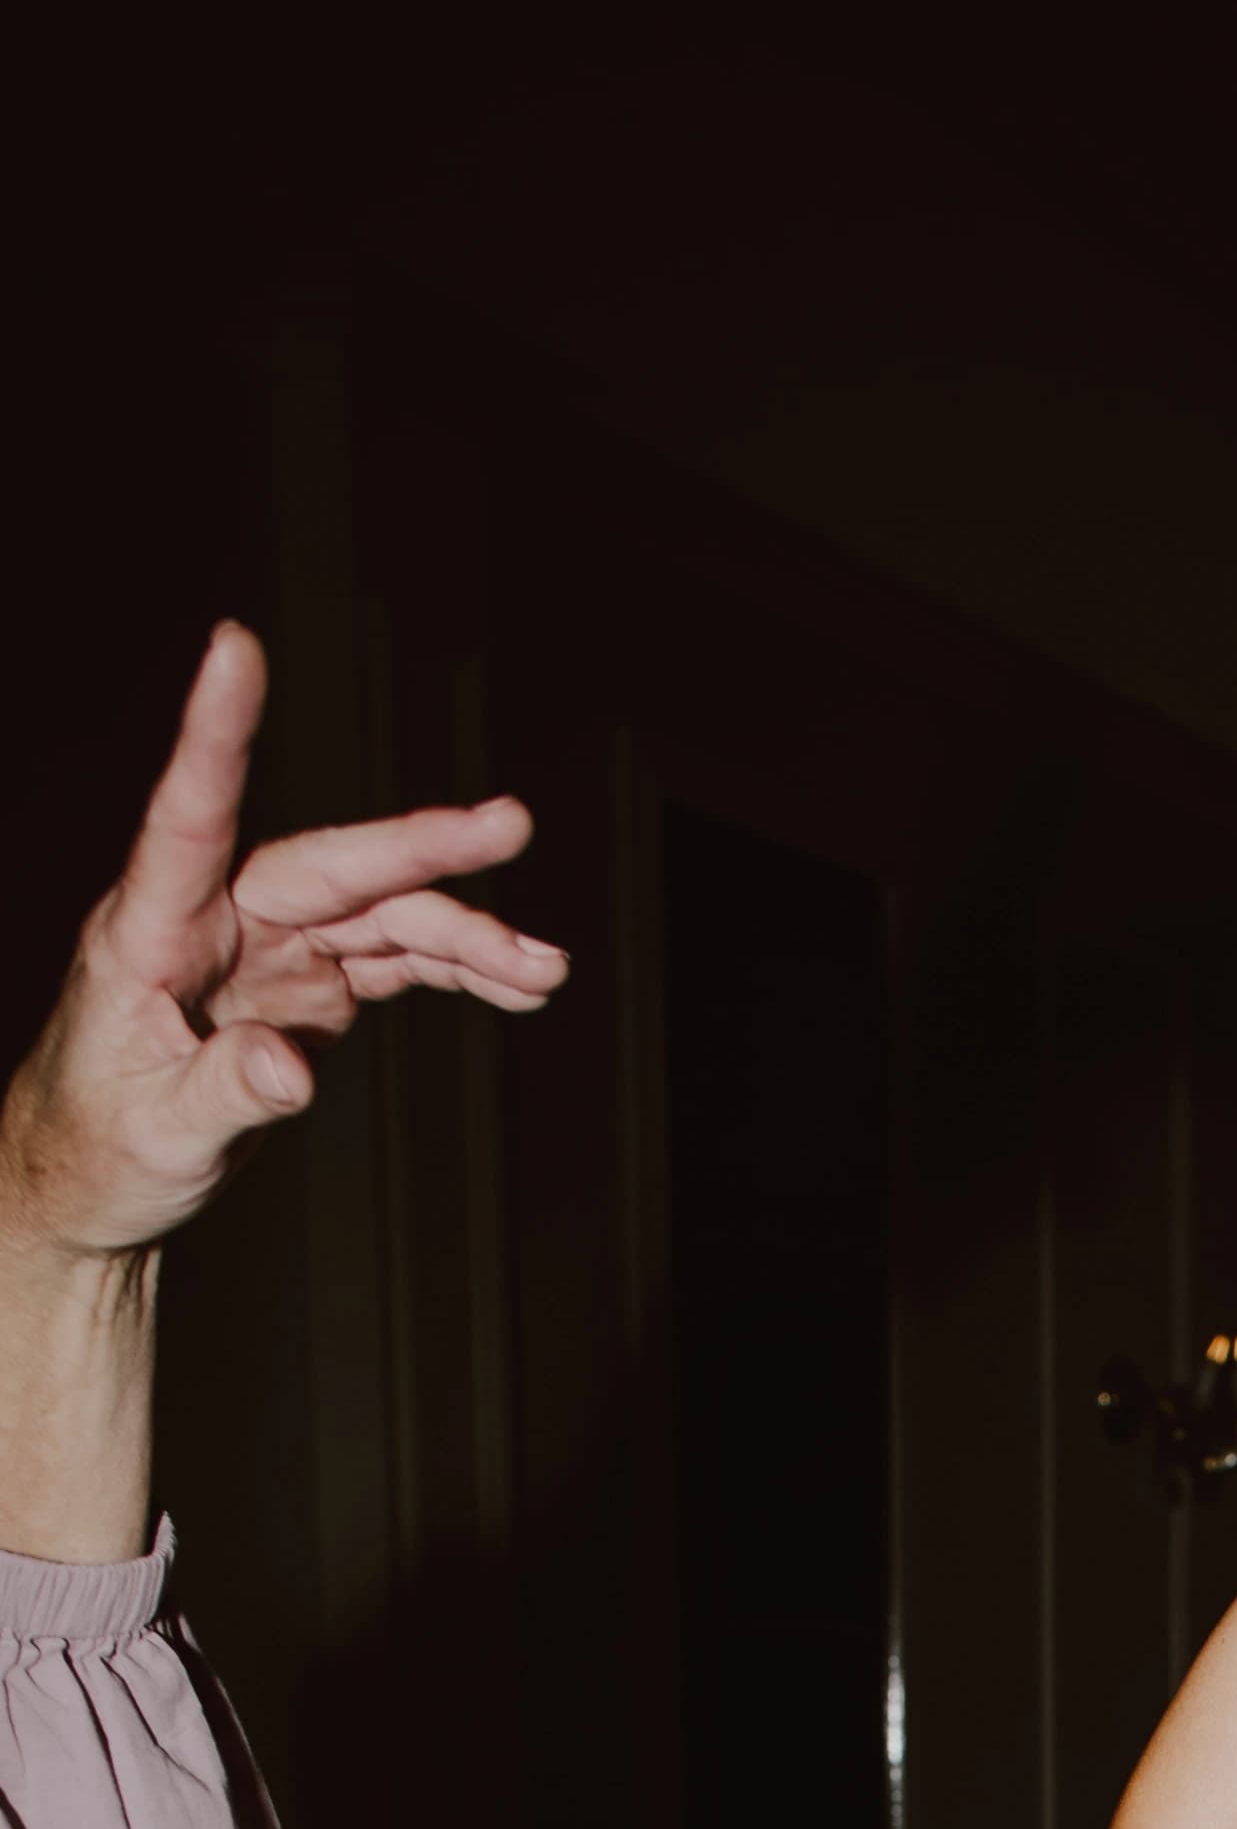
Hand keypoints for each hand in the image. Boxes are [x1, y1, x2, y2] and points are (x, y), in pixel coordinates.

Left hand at [0, 621, 567, 1266]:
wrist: (101, 1181)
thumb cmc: (100, 1147)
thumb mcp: (157, 1134)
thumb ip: (224, 1092)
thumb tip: (292, 1070)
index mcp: (151, 932)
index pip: (189, 816)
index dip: (217, 733)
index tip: (234, 648)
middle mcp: (218, 921)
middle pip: (329, 865)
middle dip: (421, 847)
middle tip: (506, 827)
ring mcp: (268, 950)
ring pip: (379, 916)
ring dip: (466, 937)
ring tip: (545, 968)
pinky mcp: (304, 986)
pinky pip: (391, 962)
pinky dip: (455, 972)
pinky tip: (516, 983)